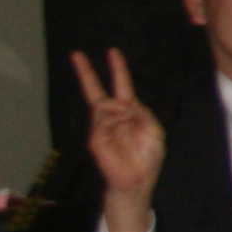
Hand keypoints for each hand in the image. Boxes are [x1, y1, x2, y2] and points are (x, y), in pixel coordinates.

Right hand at [70, 49, 161, 230]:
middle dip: (87, 73)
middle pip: (97, 91)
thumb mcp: (154, 131)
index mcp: (130, 112)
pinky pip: (103, 122)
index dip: (118, 69)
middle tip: (76, 54)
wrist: (136, 179)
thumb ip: (142, 114)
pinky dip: (113, 122)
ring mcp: (102, 126)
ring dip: (116, 110)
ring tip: (127, 127)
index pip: (122, 86)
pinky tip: (120, 131)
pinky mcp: (95, 137)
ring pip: (104, 106)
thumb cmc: (148, 156)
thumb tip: (126, 104)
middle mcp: (114, 116)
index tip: (112, 52)